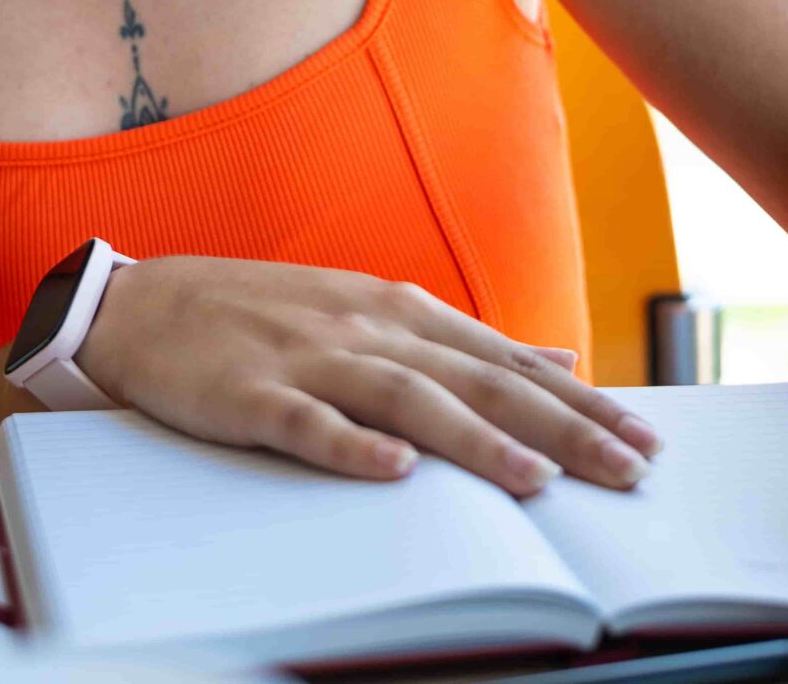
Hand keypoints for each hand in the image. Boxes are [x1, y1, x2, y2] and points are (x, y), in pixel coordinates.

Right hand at [75, 255, 661, 496]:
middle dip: (560, 427)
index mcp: (401, 313)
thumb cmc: (267, 317)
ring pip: (406, 400)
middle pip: (478, 381)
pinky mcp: (250, 393)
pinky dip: (350, 446)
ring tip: (536, 481)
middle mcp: (367, 330)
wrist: (142, 306)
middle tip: (628, 469)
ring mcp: (308, 359)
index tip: (645, 439)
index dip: (580, 403)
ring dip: (475, 441)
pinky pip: (306, 423)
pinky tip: (394, 471)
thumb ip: (466, 344)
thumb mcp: (375, 314)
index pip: (508, 362)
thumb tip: (560, 363)